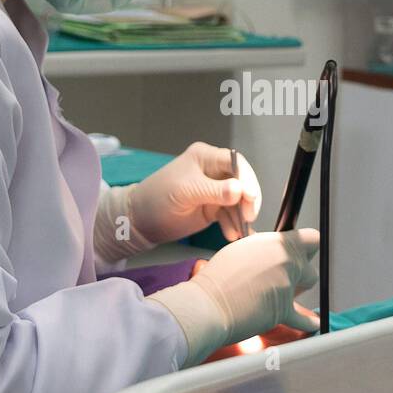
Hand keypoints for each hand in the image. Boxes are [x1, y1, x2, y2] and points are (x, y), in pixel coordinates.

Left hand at [129, 142, 259, 244]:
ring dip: (241, 216)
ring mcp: (215, 191)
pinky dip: (234, 224)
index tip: (251, 197)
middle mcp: (213, 171)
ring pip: (238, 200)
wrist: (141, 221)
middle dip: (247, 200)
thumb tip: (240, 190)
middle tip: (249, 216)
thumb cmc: (158, 198)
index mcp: (205, 158)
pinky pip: (230, 215)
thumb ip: (214, 191)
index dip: (247, 178)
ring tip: (238, 232)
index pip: (235, 163)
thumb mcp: (185, 192)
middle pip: (242, 181)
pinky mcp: (214, 208)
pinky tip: (232, 235)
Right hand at [148, 229, 319, 366]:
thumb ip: (265, 249)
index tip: (304, 252)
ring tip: (281, 293)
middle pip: (310, 266)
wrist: (208, 304)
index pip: (311, 239)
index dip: (308, 247)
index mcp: (277, 244)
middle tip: (287, 277)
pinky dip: (307, 322)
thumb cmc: (217, 278)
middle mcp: (286, 262)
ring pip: (306, 287)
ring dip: (297, 290)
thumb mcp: (243, 249)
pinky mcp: (283, 311)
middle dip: (301, 273)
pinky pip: (303, 319)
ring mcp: (287, 286)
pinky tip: (312, 322)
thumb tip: (273, 252)